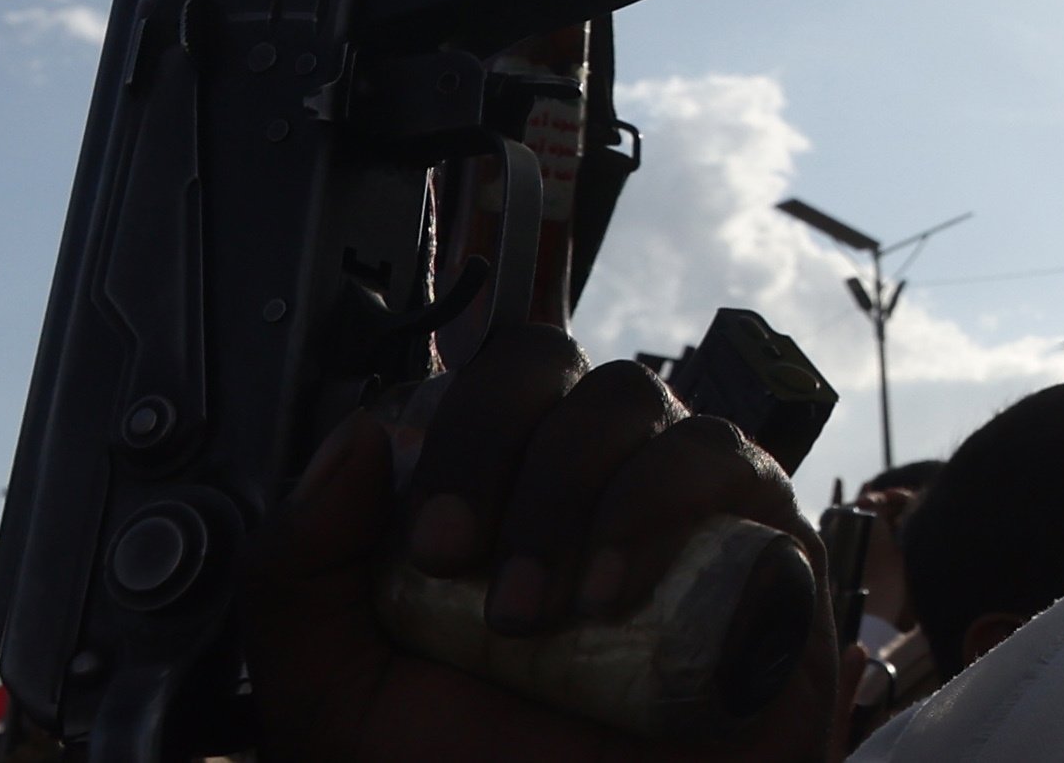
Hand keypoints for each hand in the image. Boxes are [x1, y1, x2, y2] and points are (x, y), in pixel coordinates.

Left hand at [245, 327, 832, 762]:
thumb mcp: (341, 699)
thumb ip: (300, 577)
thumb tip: (356, 435)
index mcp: (488, 496)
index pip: (466, 384)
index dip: (451, 432)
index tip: (431, 547)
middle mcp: (582, 478)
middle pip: (549, 363)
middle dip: (498, 448)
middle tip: (466, 568)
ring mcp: (677, 494)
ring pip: (631, 397)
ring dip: (570, 494)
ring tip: (542, 615)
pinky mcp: (763, 527)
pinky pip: (721, 454)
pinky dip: (653, 506)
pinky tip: (611, 597)